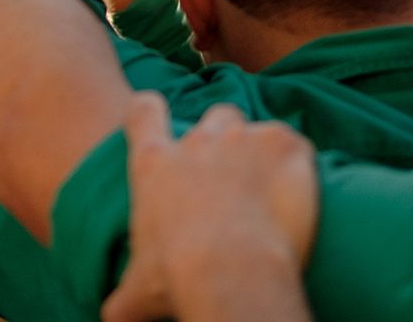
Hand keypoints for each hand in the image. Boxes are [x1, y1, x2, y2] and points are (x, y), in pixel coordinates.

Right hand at [100, 96, 320, 321]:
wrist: (231, 272)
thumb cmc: (176, 279)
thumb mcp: (135, 293)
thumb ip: (120, 298)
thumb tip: (111, 320)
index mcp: (154, 163)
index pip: (143, 111)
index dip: (151, 111)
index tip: (157, 118)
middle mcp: (196, 141)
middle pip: (213, 117)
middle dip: (221, 139)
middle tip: (231, 178)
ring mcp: (242, 137)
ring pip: (253, 129)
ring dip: (260, 151)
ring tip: (269, 189)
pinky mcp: (284, 145)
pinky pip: (294, 144)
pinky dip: (298, 164)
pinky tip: (301, 193)